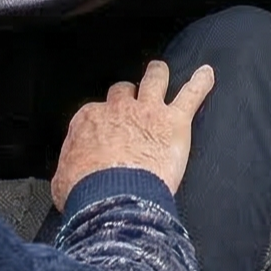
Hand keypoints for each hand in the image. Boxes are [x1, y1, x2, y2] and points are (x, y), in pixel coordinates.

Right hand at [50, 60, 215, 210]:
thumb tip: (67, 179)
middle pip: (123, 91)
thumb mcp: (63, 181)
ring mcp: (148, 111)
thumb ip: (68, 171)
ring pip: (154, 80)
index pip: (96, 112)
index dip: (103, 121)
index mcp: (90, 121)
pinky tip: (207, 74)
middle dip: (127, 94)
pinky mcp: (174, 122)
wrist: (112, 199)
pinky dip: (201, 83)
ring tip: (161, 71)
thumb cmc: (87, 193)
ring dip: (158, 74)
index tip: (106, 132)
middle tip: (131, 100)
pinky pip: (191, 94)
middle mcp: (118, 109)